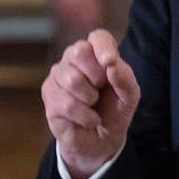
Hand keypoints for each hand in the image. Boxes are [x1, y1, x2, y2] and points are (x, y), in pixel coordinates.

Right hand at [41, 29, 140, 178]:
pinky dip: (84, 116)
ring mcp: (58, 77)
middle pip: (78, 51)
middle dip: (96, 75)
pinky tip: (88, 119)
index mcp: (96, 54)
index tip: (110, 62)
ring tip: (93, 106)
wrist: (101, 142)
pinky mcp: (49, 97)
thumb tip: (111, 63)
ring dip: (90, 99)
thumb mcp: (129, 96)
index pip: (97, 37)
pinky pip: (65, 103)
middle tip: (100, 89)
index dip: (103, 46)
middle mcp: (73, 60)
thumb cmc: (114, 111)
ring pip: (71, 79)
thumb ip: (125, 78)